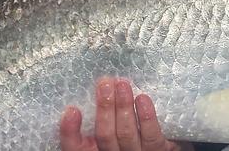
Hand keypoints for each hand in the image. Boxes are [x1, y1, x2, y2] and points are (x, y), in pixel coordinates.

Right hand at [59, 77, 190, 150]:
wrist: (159, 149)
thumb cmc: (133, 136)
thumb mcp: (112, 130)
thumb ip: (104, 118)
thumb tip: (100, 87)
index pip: (75, 147)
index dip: (69, 131)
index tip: (72, 110)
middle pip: (104, 135)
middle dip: (104, 107)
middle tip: (105, 83)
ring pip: (126, 133)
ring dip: (123, 107)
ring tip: (122, 85)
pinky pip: (152, 136)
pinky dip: (146, 117)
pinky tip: (142, 98)